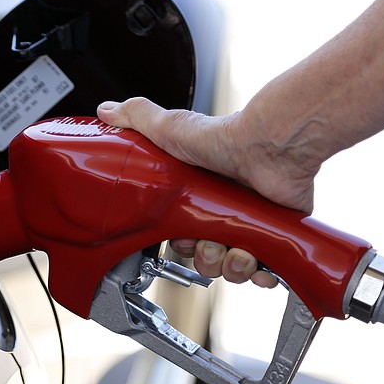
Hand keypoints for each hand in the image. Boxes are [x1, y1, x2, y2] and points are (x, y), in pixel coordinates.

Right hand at [97, 97, 318, 287]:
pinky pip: (268, 270)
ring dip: (231, 267)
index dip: (179, 244)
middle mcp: (224, 212)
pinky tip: (258, 260)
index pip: (180, 237)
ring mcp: (251, 224)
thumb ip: (136, 118)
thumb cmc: (222, 138)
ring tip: (237, 250)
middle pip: (206, 258)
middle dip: (205, 260)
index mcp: (197, 198)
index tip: (181, 238)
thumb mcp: (167, 128)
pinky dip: (262, 273)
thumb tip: (106, 109)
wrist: (268, 145)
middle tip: (212, 245)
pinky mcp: (277, 234)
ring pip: (233, 268)